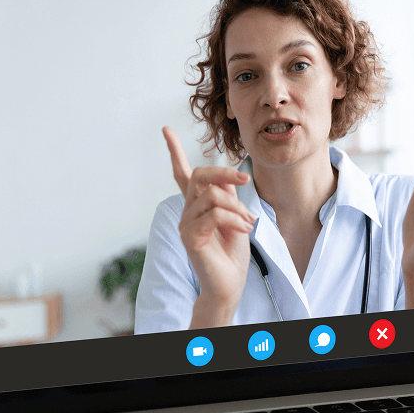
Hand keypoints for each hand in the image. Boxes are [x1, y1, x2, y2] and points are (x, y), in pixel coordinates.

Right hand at [163, 126, 255, 328]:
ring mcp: (186, 223)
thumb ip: (227, 196)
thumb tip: (227, 178)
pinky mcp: (190, 237)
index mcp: (197, 204)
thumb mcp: (235, 216)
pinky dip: (234, 220)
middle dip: (226, 173)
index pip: (181, 174)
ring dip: (237, 207)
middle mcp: (187, 211)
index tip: (165, 130)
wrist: (230, 282)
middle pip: (200, 175)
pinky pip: (214, 215)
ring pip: (212, 195)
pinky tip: (244, 229)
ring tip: (248, 223)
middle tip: (246, 181)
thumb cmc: (232, 251)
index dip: (174, 151)